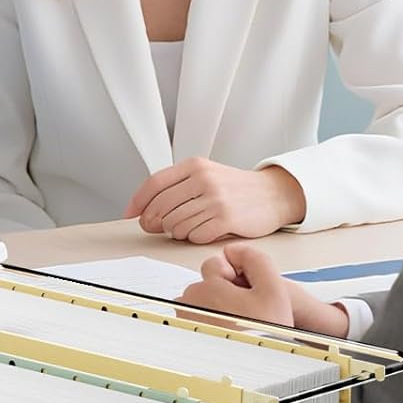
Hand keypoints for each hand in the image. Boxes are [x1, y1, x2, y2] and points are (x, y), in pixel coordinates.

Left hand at [124, 160, 305, 242]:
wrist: (272, 195)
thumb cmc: (236, 188)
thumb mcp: (206, 175)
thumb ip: (177, 188)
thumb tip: (144, 212)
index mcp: (195, 165)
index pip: (155, 183)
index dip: (138, 201)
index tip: (130, 214)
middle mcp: (204, 179)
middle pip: (161, 207)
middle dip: (156, 222)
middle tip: (161, 227)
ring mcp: (215, 199)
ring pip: (175, 225)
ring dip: (178, 231)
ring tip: (191, 226)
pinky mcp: (226, 219)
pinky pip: (194, 236)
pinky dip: (195, 237)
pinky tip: (206, 230)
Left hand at [180, 243, 350, 337]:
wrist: (260, 372)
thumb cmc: (266, 334)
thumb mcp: (275, 289)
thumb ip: (255, 259)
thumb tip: (234, 250)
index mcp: (207, 289)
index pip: (214, 264)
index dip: (235, 275)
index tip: (246, 294)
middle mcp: (189, 304)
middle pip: (204, 283)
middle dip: (222, 291)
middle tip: (244, 312)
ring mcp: (183, 322)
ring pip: (199, 302)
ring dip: (213, 308)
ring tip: (235, 326)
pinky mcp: (182, 338)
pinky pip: (193, 321)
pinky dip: (205, 324)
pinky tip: (224, 335)